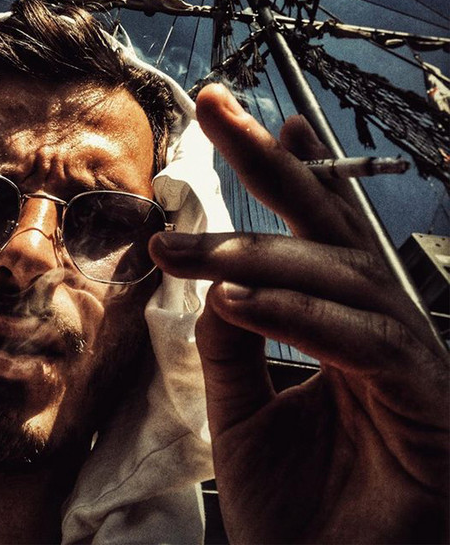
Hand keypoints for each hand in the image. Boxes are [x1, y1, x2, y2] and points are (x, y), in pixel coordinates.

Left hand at [149, 84, 448, 542]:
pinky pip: (359, 341)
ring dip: (256, 256)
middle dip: (273, 162)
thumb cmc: (292, 506)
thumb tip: (215, 279)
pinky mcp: (427, 403)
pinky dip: (296, 315)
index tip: (258, 121)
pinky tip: (235, 301)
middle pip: (331, 225)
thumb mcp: (241, 407)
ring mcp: (412, 360)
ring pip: (337, 276)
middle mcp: (383, 327)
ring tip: (187, 251)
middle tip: (215, 108)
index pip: (314, 235)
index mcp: (342, 324)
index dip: (290, 172)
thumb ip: (230, 339)